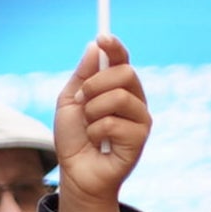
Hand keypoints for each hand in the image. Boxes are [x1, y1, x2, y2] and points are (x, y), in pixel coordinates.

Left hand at [53, 36, 148, 211]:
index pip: (122, 59)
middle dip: (95, 85)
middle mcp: (134, 99)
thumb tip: (95, 45)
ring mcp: (140, 118)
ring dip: (93, 112)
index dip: (115, 46)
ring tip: (89, 128)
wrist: (75, 174)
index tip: (102, 38)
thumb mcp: (70, 103)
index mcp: (118, 87)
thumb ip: (82, 75)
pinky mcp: (140, 138)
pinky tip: (98, 143)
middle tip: (83, 101)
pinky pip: (114, 122)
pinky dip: (96, 131)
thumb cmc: (74, 140)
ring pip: (119, 97)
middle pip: (125, 72)